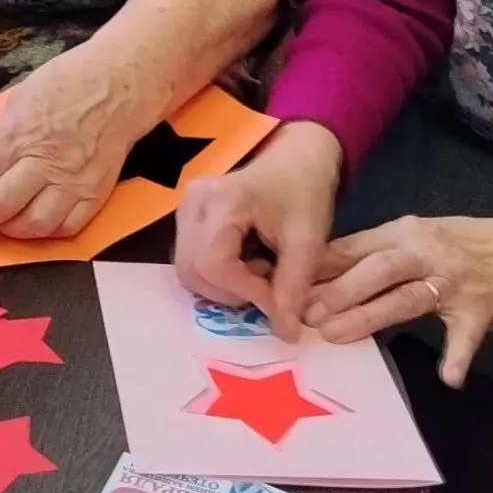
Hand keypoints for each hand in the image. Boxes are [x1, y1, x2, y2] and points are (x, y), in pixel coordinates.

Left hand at [0, 50, 138, 239]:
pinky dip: (47, 231)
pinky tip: (34, 222)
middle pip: (2, 205)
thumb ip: (2, 136)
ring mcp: (73, 182)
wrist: (120, 85)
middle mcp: (45, 163)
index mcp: (21, 134)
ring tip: (0, 222)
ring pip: (35, 225)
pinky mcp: (96, 193)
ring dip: (10, 230)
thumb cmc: (67, 82)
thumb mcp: (21, 98)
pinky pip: (68, 227)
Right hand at [173, 120, 341, 339]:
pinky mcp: (187, 216)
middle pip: (192, 272)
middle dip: (231, 292)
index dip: (244, 292)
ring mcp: (184, 208)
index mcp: (221, 201)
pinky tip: (247, 262)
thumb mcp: (308, 241)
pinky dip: (218, 274)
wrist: (296, 158)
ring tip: (260, 271)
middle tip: (267, 287)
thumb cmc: (304, 191)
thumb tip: (285, 334)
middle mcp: (192, 203)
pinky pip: (192, 260)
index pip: (213, 265)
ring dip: (224, 285)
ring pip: (188, 270)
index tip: (278, 301)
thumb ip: (293, 287)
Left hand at [304, 211, 492, 386]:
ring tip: (337, 335)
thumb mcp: (417, 238)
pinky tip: (447, 377)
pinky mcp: (484, 307)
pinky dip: (457, 357)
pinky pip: (467, 335)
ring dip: (370, 315)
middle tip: (303, 314)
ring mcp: (455, 279)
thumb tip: (321, 274)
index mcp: (403, 232)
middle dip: (337, 290)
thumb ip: (376, 255)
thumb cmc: (465, 245)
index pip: (352, 247)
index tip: (283, 285)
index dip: (319, 267)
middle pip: (375, 268)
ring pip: (407, 297)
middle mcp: (425, 250)